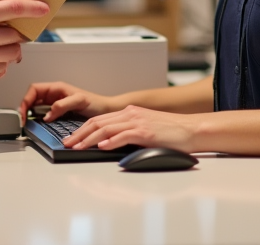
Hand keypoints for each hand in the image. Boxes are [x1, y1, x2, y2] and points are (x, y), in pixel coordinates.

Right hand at [18, 82, 121, 121]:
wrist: (106, 111)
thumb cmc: (95, 102)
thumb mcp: (79, 100)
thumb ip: (62, 105)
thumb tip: (47, 114)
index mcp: (56, 87)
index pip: (34, 89)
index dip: (26, 100)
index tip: (23, 113)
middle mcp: (54, 94)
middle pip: (32, 98)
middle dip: (25, 108)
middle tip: (23, 121)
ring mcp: (55, 104)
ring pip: (36, 106)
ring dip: (31, 114)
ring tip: (29, 124)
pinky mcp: (58, 112)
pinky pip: (43, 114)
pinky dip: (38, 119)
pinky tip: (40, 125)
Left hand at [61, 106, 203, 151]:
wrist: (192, 129)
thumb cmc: (172, 132)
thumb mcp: (146, 128)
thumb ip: (128, 132)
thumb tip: (109, 143)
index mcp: (130, 112)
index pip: (100, 119)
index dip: (83, 129)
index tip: (72, 139)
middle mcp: (131, 114)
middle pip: (98, 122)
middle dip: (79, 134)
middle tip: (67, 144)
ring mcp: (138, 122)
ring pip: (106, 128)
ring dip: (88, 139)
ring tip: (77, 148)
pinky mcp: (146, 132)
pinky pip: (123, 136)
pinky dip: (110, 141)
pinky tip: (101, 147)